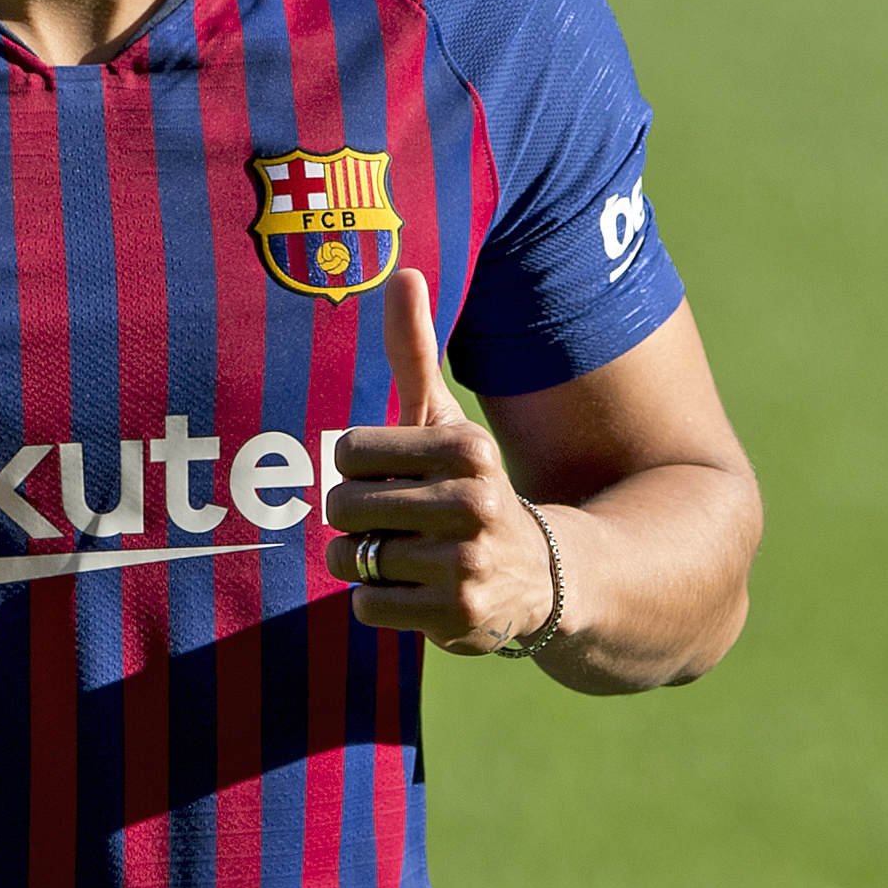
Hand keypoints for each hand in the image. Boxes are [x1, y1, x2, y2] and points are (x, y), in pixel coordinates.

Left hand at [325, 270, 554, 655]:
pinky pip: (367, 606)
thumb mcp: (446, 422)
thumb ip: (415, 353)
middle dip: (359, 519)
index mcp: (467, 446)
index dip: (360, 469)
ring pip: (351, 558)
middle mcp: (473, 501)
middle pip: (343, 506)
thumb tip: (403, 271)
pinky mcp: (458, 616)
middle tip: (404, 524)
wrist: (544, 577)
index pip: (348, 451)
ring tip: (411, 558)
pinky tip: (420, 592)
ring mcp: (467, 563)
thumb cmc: (469, 487)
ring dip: (366, 563)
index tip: (399, 478)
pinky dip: (379, 603)